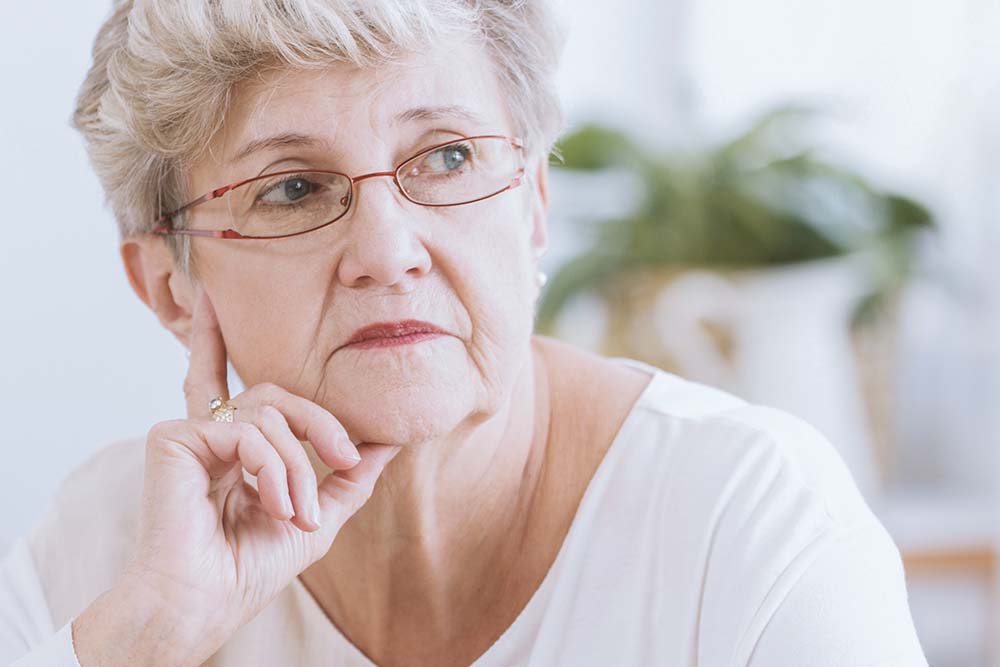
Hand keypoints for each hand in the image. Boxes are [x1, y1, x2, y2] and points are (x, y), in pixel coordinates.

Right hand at [75, 286, 401, 664]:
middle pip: (274, 394)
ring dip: (296, 466)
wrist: (211, 598)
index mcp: (228, 445)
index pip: (223, 380)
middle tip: (347, 459)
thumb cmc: (253, 566)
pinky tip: (269, 504)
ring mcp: (188, 433)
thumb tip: (390, 443)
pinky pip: (246, 430)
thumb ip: (349, 476)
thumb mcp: (318, 515)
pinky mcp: (172, 438)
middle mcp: (206, 432)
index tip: (210, 296)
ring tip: (293, 510)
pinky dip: (270, 468)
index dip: (213, 337)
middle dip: (319, 424)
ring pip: (269, 413)